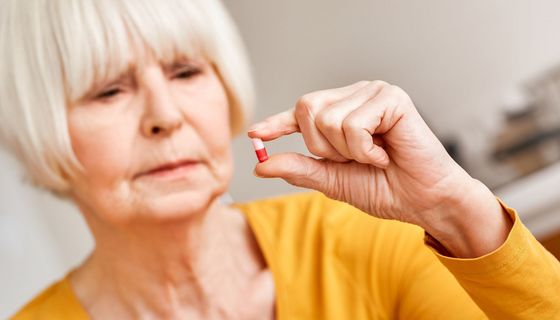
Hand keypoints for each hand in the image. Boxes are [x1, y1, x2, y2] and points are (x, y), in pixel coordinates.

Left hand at [248, 81, 511, 257]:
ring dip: (347, 151)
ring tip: (374, 156)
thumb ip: (298, 169)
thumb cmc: (385, 188)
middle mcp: (355, 96)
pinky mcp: (391, 98)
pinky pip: (352, 124)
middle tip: (353, 160)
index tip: (255, 134)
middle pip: (306, 109)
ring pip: (327, 119)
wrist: (423, 201)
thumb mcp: (332, 180)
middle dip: (322, 147)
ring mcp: (373, 93)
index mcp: (342, 112)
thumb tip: (260, 164)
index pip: (301, 113)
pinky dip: (364, 149)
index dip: (277, 123)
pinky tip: (385, 153)